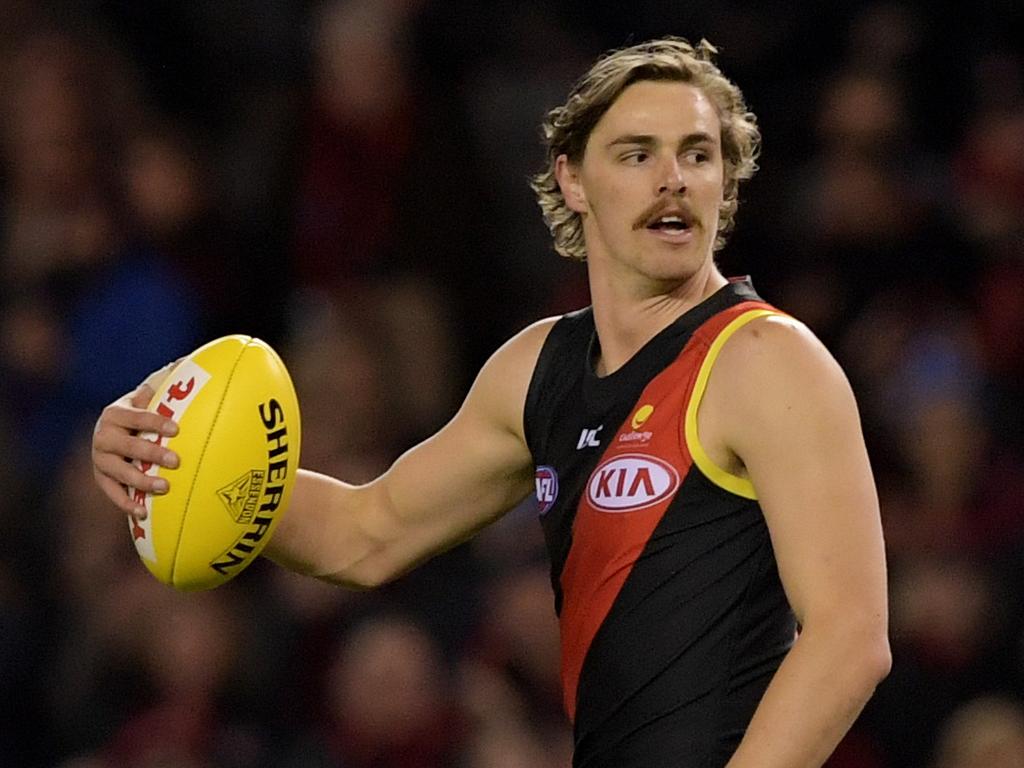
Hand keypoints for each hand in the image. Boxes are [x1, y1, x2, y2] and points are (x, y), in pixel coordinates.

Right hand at [92, 365, 181, 517]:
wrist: (121, 431)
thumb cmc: (147, 411)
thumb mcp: (154, 394)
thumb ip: (170, 380)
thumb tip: (191, 361)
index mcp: (116, 412)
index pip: (135, 415)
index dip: (154, 421)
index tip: (176, 428)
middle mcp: (103, 435)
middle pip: (125, 445)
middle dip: (150, 453)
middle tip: (176, 461)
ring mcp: (100, 458)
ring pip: (116, 471)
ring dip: (139, 481)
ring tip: (164, 487)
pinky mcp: (101, 478)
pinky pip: (110, 492)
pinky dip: (124, 502)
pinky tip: (142, 513)